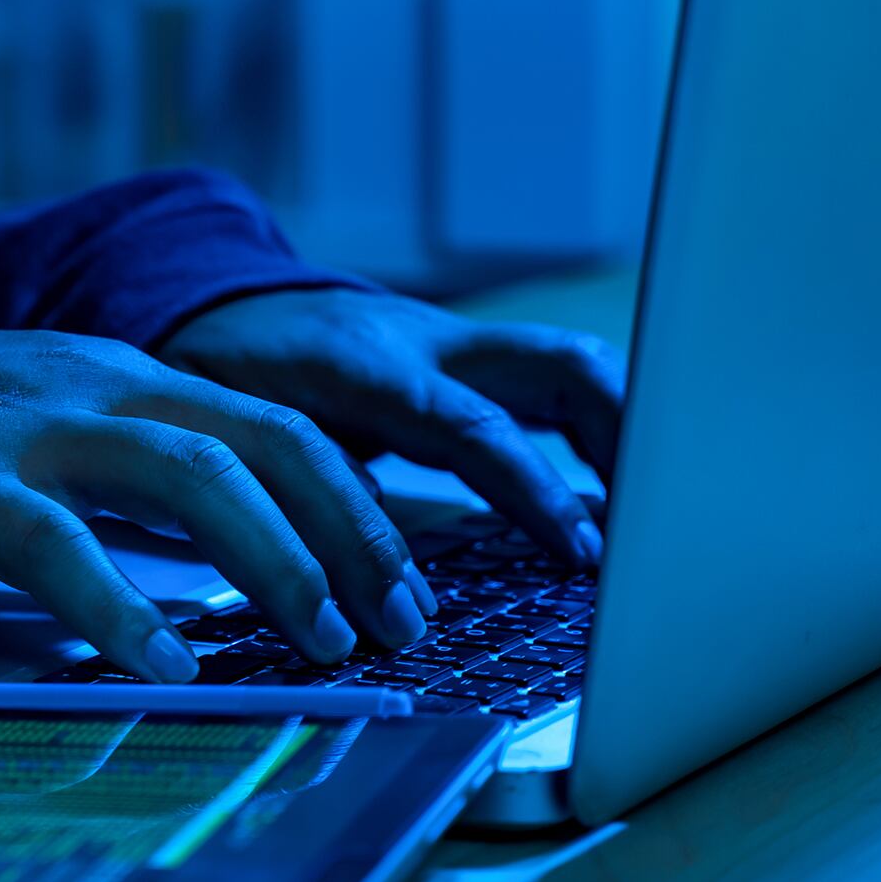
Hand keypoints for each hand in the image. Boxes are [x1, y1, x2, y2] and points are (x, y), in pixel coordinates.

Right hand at [0, 330, 436, 682]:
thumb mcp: (57, 431)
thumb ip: (142, 478)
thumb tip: (241, 553)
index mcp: (124, 376)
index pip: (275, 424)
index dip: (354, 504)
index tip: (402, 584)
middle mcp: (93, 387)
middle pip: (258, 441)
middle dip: (346, 532)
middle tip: (397, 620)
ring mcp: (27, 429)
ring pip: (185, 475)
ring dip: (271, 559)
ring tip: (318, 637)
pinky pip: (55, 546)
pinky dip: (121, 607)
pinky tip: (165, 663)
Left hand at [159, 289, 623, 564]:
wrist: (220, 300)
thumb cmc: (223, 379)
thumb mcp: (237, 437)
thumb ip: (297, 494)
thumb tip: (359, 581)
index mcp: (364, 367)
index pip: (471, 425)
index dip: (533, 488)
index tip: (581, 550)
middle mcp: (426, 344)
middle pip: (556, 366)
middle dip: (624, 436)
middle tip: (659, 523)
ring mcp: (455, 342)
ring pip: (569, 364)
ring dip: (627, 431)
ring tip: (660, 515)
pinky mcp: (470, 356)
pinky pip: (551, 382)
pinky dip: (599, 430)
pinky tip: (622, 493)